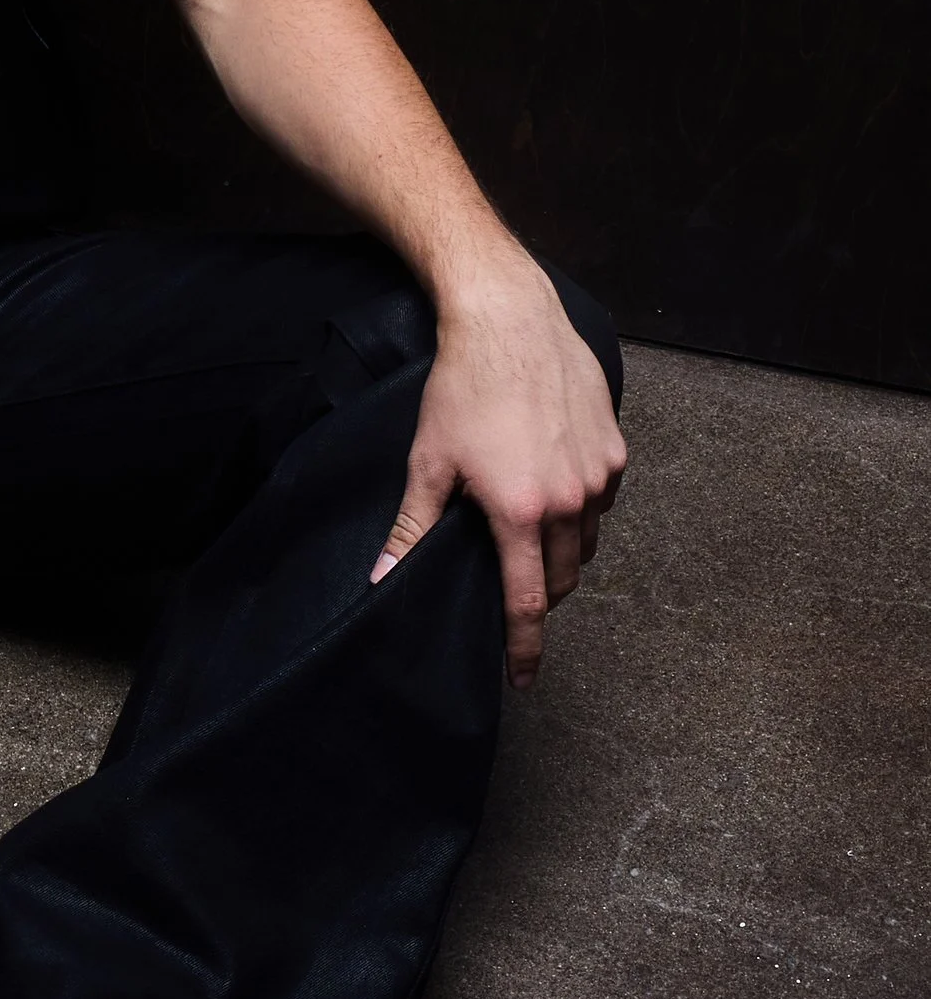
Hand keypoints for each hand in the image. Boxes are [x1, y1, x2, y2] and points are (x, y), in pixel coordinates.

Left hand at [374, 259, 625, 689]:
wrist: (510, 320)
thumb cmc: (463, 388)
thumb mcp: (429, 462)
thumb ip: (412, 527)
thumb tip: (384, 578)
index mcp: (521, 512)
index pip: (527, 601)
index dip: (524, 646)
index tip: (523, 678)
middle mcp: (570, 500)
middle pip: (562, 578)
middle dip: (539, 596)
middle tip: (511, 591)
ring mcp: (600, 474)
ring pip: (586, 542)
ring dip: (561, 553)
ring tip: (527, 538)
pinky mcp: (615, 448)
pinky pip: (602, 501)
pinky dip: (580, 510)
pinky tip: (550, 490)